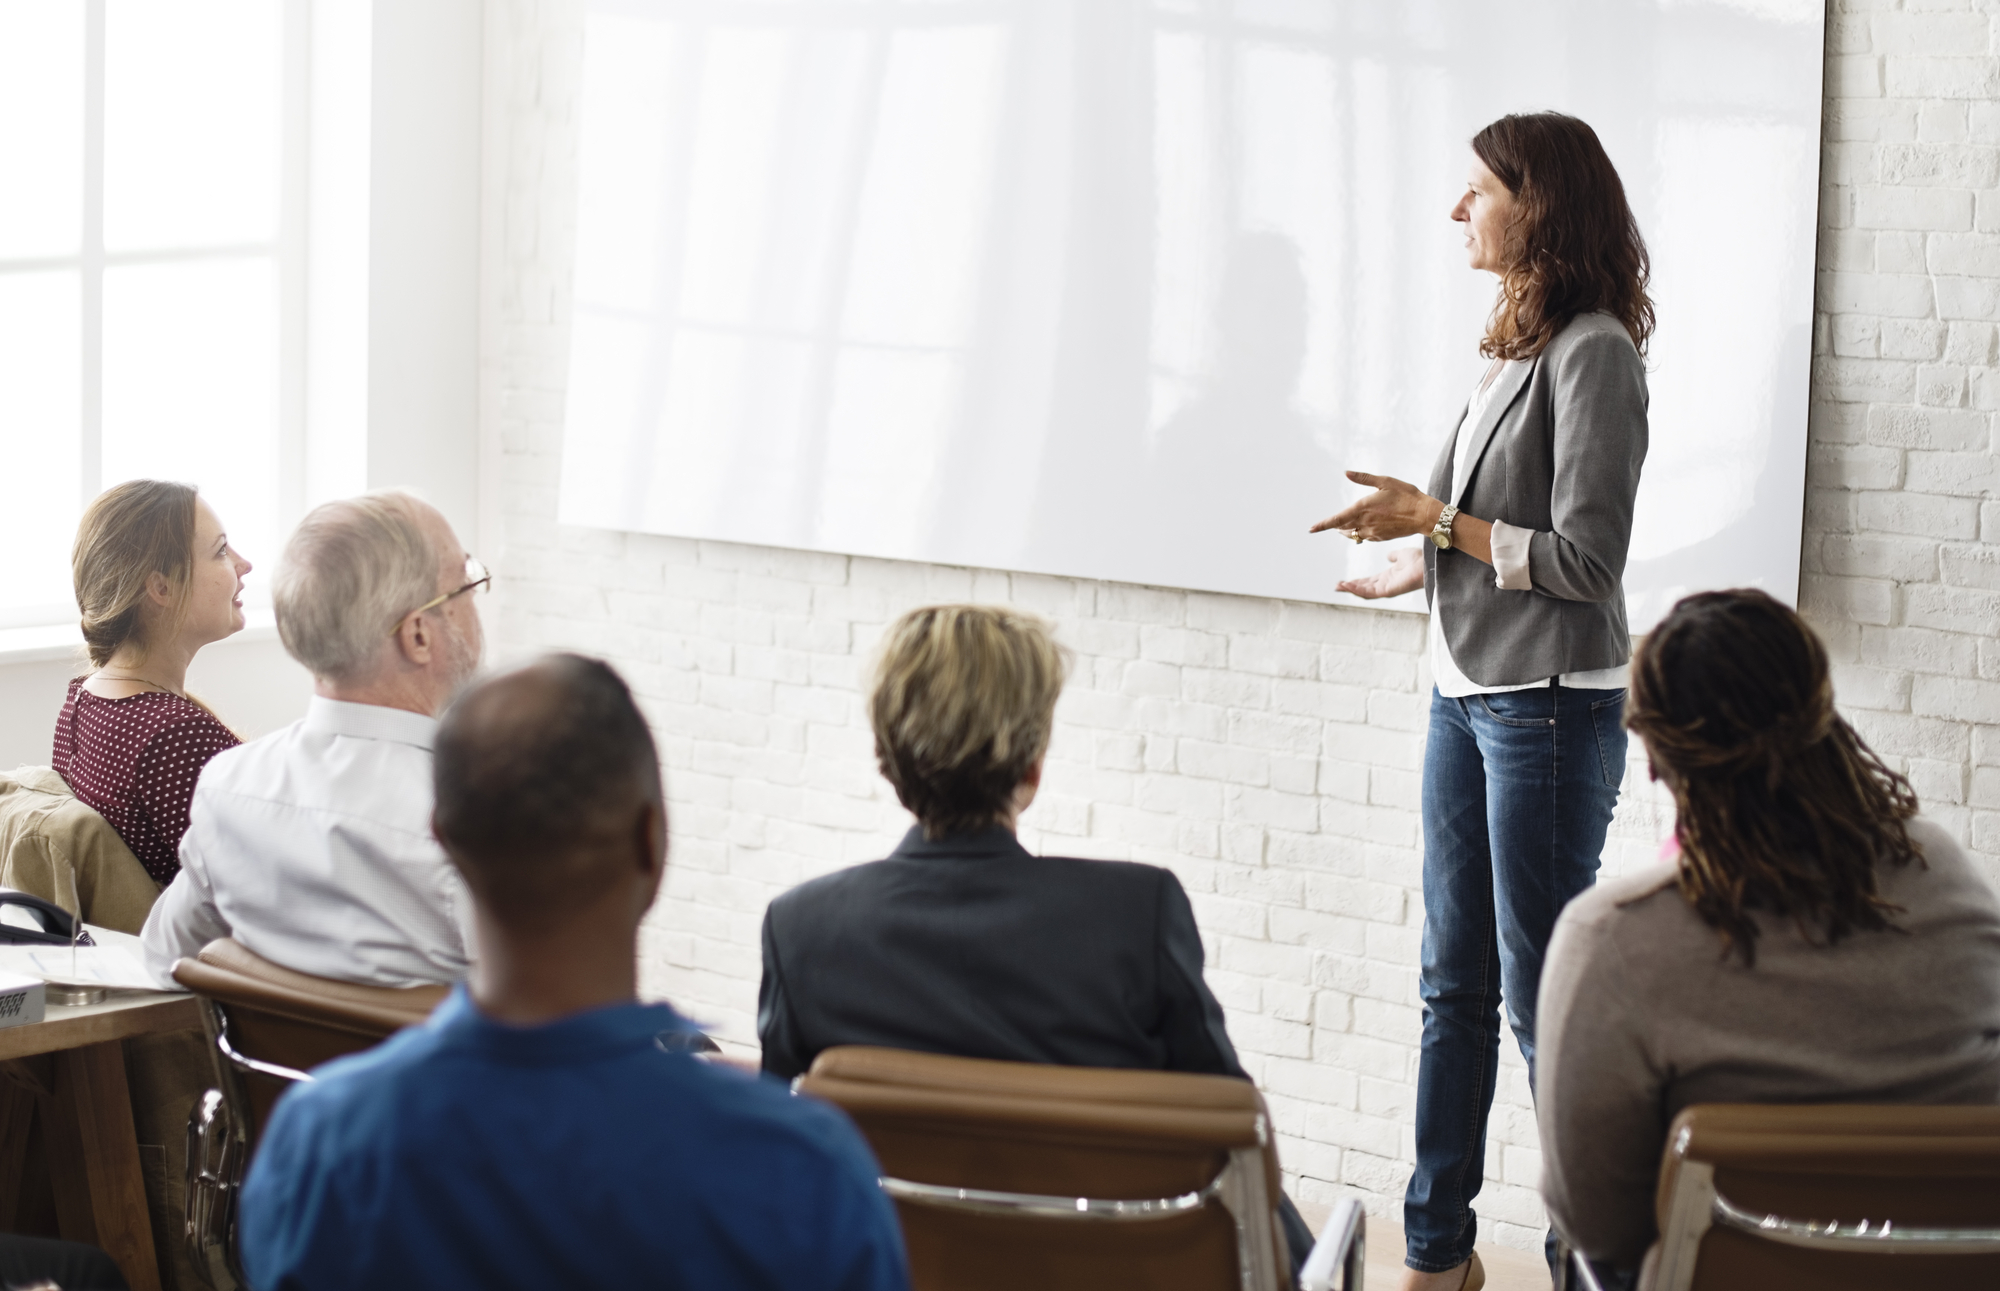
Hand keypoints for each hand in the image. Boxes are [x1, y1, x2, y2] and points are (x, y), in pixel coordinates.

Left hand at [1309, 471, 1445, 542]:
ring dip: (1346, 531)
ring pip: (1352, 534)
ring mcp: (1373, 532)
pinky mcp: (1381, 537)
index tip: (1311, 529)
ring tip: (1342, 527)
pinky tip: (1363, 529)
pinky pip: (1364, 537)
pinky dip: (1359, 533)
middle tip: (1328, 525)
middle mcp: (1365, 522)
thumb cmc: (1406, 495)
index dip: (1322, 525)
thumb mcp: (1385, 481)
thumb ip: (1364, 478)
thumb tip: (1346, 473)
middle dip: (1334, 527)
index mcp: (1363, 508)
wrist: (1424, 515)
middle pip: (1342, 528)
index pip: (1336, 519)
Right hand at [1337, 545, 1425, 599]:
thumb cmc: (1418, 560)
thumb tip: (1389, 556)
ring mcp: (1386, 589)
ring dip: (1351, 590)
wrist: (1426, 563)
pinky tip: (1347, 585)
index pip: (1369, 582)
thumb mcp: (1402, 555)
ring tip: (1338, 587)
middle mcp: (1386, 585)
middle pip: (1364, 588)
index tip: (1345, 580)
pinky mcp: (1387, 591)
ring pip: (1364, 592)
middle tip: (1337, 586)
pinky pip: (1369, 593)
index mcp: (1388, 577)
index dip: (1357, 581)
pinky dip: (1356, 590)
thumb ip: (1394, 556)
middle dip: (1350, 587)